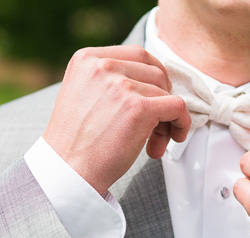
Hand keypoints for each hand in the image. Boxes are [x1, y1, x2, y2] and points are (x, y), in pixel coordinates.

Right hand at [43, 45, 190, 193]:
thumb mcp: (85, 93)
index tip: (153, 98)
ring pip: (166, 92)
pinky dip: (182, 122)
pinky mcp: (139, 108)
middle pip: (155, 72)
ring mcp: (121, 85)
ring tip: (154, 141)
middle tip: (155, 125)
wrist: (68, 170)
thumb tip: (160, 80)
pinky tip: (175, 137)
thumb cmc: (78, 139)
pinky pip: (178, 106)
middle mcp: (102, 66)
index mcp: (87, 58)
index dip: (153, 77)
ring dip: (167, 118)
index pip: (138, 55)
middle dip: (161, 98)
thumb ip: (112, 79)